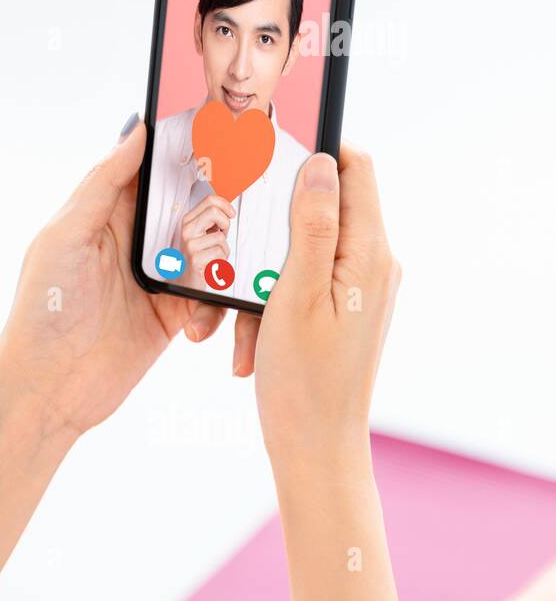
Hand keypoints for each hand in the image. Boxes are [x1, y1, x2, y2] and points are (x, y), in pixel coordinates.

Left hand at [0, 118, 228, 437]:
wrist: (47, 389)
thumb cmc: (43, 310)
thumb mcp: (66, 237)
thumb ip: (102, 184)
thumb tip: (135, 130)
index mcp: (105, 212)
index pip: (150, 169)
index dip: (184, 150)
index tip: (222, 131)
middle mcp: (134, 240)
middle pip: (191, 207)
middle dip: (218, 205)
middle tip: (243, 204)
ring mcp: (158, 277)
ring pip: (211, 250)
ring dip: (224, 258)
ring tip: (223, 270)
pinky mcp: (176, 315)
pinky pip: (214, 298)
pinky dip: (218, 308)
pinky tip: (198, 325)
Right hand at [175, 194, 234, 289]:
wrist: (186, 280)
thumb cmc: (198, 256)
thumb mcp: (203, 233)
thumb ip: (211, 220)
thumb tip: (226, 209)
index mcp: (188, 221)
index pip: (209, 200)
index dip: (225, 205)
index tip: (231, 213)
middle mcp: (187, 231)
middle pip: (214, 212)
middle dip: (225, 223)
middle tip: (223, 233)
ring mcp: (190, 244)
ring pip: (220, 237)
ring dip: (224, 248)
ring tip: (214, 254)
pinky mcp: (195, 259)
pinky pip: (220, 253)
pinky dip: (221, 260)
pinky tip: (212, 263)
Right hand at [229, 145, 400, 472]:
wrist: (314, 449)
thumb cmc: (305, 380)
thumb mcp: (296, 293)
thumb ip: (312, 226)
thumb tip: (320, 164)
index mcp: (368, 254)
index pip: (354, 170)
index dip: (314, 151)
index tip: (267, 153)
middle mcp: (370, 266)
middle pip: (318, 209)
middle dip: (269, 225)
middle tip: (230, 237)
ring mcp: (354, 289)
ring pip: (297, 251)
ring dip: (259, 274)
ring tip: (234, 316)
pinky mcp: (336, 310)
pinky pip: (295, 285)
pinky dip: (265, 303)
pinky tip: (245, 340)